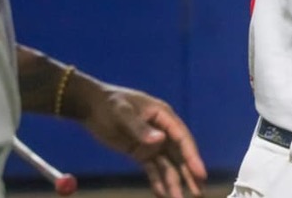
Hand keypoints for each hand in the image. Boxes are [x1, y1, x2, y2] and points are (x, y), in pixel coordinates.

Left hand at [81, 84, 205, 197]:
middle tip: (198, 193)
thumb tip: (160, 140)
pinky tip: (163, 195)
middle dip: (189, 174)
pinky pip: (153, 170)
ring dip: (174, 182)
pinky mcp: (141, 153)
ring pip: (167, 165)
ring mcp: (152, 143)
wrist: (90, 106)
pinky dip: (158, 182)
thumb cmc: (108, 104)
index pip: (182, 138)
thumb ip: (139, 127)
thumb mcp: (122, 112)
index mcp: (163, 116)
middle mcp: (162, 130)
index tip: (200, 174)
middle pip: (179, 155)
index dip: (192, 156)